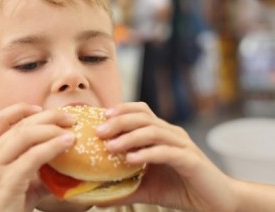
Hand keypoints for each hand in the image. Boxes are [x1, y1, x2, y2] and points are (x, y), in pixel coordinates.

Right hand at [0, 104, 75, 211]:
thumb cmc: (7, 206)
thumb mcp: (20, 181)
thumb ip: (38, 167)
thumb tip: (66, 160)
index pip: (0, 118)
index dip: (22, 108)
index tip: (41, 108)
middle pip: (19, 124)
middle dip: (48, 116)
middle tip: (70, 118)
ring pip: (25, 135)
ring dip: (52, 129)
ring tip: (71, 130)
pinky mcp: (6, 181)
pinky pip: (33, 156)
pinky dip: (53, 146)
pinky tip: (67, 143)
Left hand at [96, 102, 236, 211]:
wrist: (215, 203)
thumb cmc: (180, 189)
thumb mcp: (146, 187)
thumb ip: (124, 188)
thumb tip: (96, 197)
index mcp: (162, 134)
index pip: (141, 111)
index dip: (121, 110)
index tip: (100, 118)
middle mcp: (172, 134)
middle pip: (143, 117)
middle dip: (119, 121)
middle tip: (99, 131)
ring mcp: (183, 146)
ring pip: (153, 131)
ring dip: (129, 137)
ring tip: (110, 147)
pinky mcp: (191, 161)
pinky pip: (167, 152)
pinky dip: (147, 154)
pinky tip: (131, 160)